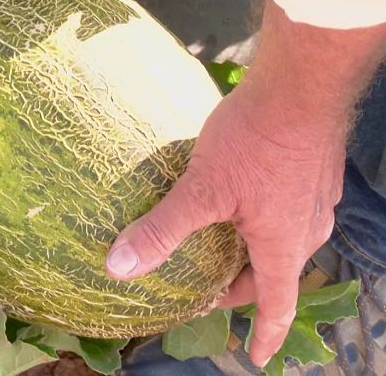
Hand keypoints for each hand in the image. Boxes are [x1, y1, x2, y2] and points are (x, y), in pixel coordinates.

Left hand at [105, 0, 385, 367]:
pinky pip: (287, 210)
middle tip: (212, 290)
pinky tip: (238, 200)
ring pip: (283, 240)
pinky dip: (263, 220)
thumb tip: (119, 266)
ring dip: (255, 251)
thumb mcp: (200, 189)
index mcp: (284, 243)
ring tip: (221, 246)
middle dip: (245, 287)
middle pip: (276, 273)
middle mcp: (307, 227)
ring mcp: (314, 197)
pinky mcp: (312, 171)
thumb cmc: (255, 140)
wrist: (299, 84)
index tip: (254, 357)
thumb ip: (161, 230)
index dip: (264, 334)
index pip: (277, 304)